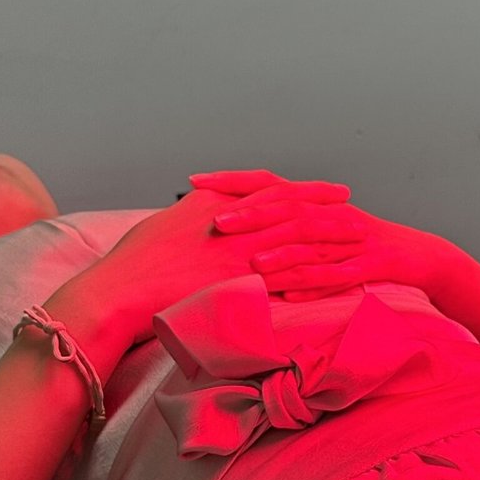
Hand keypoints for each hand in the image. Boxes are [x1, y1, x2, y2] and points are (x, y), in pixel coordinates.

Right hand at [81, 173, 355, 347]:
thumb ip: (198, 214)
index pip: (271, 190)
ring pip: (296, 239)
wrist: (122, 289)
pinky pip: (286, 276)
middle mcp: (233, 221)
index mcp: (217, 203)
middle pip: (292, 209)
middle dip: (325, 207)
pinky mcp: (241, 281)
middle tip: (352, 205)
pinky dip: (312, 275)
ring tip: (356, 237)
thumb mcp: (169, 223)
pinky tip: (334, 278)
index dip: (303, 190)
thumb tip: (210, 211)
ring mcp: (239, 250)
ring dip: (328, 238)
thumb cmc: (136, 260)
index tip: (328, 191)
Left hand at [189, 168, 444, 301]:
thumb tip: (232, 226)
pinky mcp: (373, 264)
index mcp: (317, 202)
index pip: (270, 183)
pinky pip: (341, 276)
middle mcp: (333, 214)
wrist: (420, 255)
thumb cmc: (362, 246)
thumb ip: (282, 226)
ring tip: (253, 262)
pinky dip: (316, 284)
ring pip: (315, 242)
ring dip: (283, 251)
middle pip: (289, 208)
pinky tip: (292, 295)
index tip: (197, 181)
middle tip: (217, 223)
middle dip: (253, 215)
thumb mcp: (321, 230)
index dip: (234, 181)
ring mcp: (354, 239)